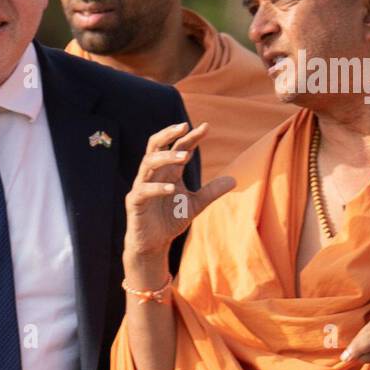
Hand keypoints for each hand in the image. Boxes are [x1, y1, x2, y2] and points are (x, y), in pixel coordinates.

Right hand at [124, 121, 234, 259]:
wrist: (153, 243)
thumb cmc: (170, 220)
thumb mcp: (196, 204)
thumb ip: (211, 192)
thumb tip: (234, 180)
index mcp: (168, 171)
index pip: (178, 147)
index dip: (191, 137)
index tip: (206, 127)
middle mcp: (154, 174)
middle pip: (155, 145)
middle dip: (168, 134)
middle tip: (184, 126)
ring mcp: (142, 186)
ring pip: (148, 163)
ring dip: (166, 157)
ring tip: (185, 156)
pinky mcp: (134, 202)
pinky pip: (143, 190)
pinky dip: (157, 188)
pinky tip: (172, 189)